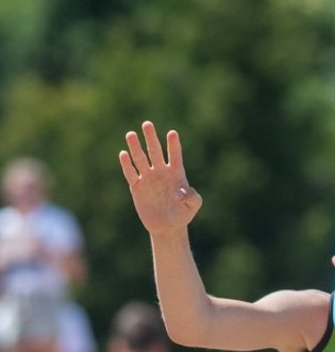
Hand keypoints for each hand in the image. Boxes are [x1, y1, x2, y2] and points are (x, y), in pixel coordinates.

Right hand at [119, 121, 202, 235]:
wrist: (168, 227)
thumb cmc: (182, 214)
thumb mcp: (193, 206)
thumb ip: (192, 197)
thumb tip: (179, 193)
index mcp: (176, 173)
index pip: (174, 155)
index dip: (173, 145)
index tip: (172, 133)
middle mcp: (160, 172)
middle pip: (155, 151)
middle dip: (151, 138)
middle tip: (147, 124)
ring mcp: (148, 178)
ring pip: (140, 159)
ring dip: (135, 147)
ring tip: (131, 134)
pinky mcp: (137, 187)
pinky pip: (131, 173)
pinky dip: (127, 165)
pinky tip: (123, 154)